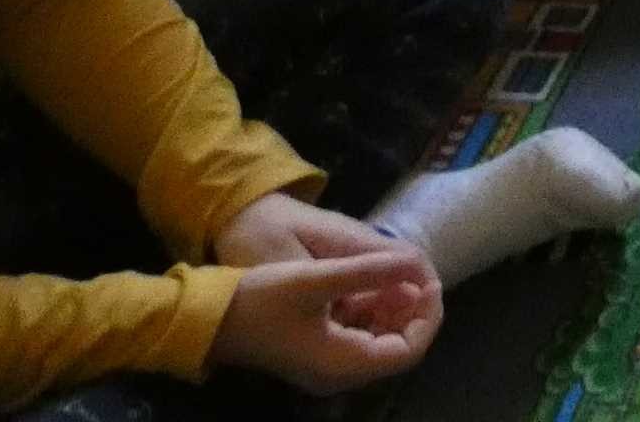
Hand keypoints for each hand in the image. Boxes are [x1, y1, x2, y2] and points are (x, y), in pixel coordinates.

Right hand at [210, 193, 440, 390]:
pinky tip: (369, 285)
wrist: (209, 318)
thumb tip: (416, 264)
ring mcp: (325, 367)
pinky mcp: (315, 355)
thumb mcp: (317, 280)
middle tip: (411, 275)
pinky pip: (358, 338)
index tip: (430, 281)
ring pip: (378, 342)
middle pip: (396, 348)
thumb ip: (369, 272)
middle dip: (411, 311)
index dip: (427, 316)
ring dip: (391, 310)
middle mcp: (338, 375)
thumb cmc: (261, 299)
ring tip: (392, 275)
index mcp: (342, 364)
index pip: (407, 351)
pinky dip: (370, 313)